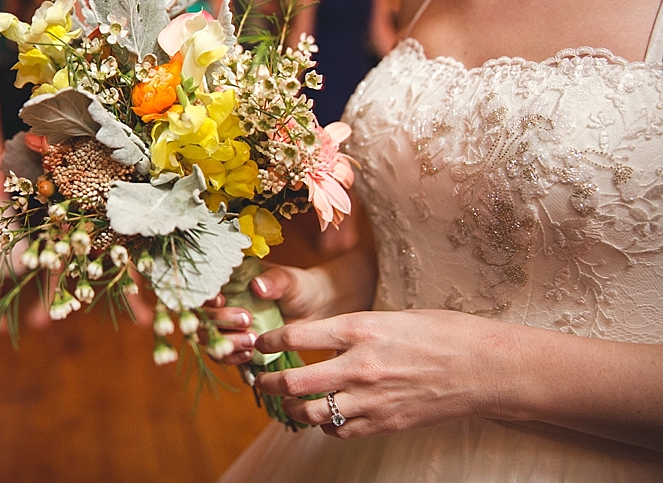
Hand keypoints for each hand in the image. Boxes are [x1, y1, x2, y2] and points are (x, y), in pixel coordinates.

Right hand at [203, 263, 333, 365]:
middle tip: (247, 321)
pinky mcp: (236, 345)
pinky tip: (251, 354)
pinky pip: (224, 356)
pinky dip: (233, 357)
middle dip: (219, 321)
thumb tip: (257, 286)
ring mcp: (227, 326)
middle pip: (201, 316)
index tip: (220, 299)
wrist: (313, 310)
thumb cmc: (298, 288)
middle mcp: (222, 303)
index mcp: (228, 280)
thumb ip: (275, 281)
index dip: (204, 296)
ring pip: (208, 339)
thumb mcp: (289, 280)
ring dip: (226, 343)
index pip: (202, 287)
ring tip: (253, 341)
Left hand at [253, 309, 513, 437]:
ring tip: (287, 402)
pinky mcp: (385, 423)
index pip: (298, 335)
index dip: (270, 341)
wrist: (486, 368)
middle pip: (295, 381)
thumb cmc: (444, 334)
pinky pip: (341, 430)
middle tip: (262, 379)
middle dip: (270, 381)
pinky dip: (327, 424)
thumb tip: (324, 338)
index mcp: (362, 329)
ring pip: (312, 412)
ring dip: (293, 408)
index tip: (260, 344)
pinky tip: (327, 415)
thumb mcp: (393, 317)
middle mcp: (361, 365)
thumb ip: (355, 329)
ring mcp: (372, 399)